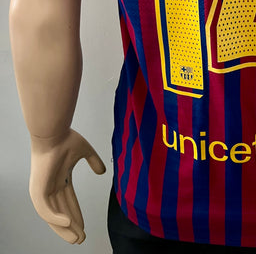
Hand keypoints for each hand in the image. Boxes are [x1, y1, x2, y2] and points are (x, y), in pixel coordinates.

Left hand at [29, 128, 105, 243]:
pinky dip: (56, 218)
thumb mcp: (85, 151)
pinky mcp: (38, 190)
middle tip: (80, 239)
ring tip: (75, 237)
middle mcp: (50, 187)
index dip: (77, 214)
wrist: (53, 132)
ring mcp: (43, 189)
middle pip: (62, 212)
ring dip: (64, 228)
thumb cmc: (66, 138)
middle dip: (71, 226)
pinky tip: (68, 222)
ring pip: (53, 215)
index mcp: (60, 179)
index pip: (69, 201)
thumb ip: (94, 161)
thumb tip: (102, 172)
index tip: (84, 227)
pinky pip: (46, 209)